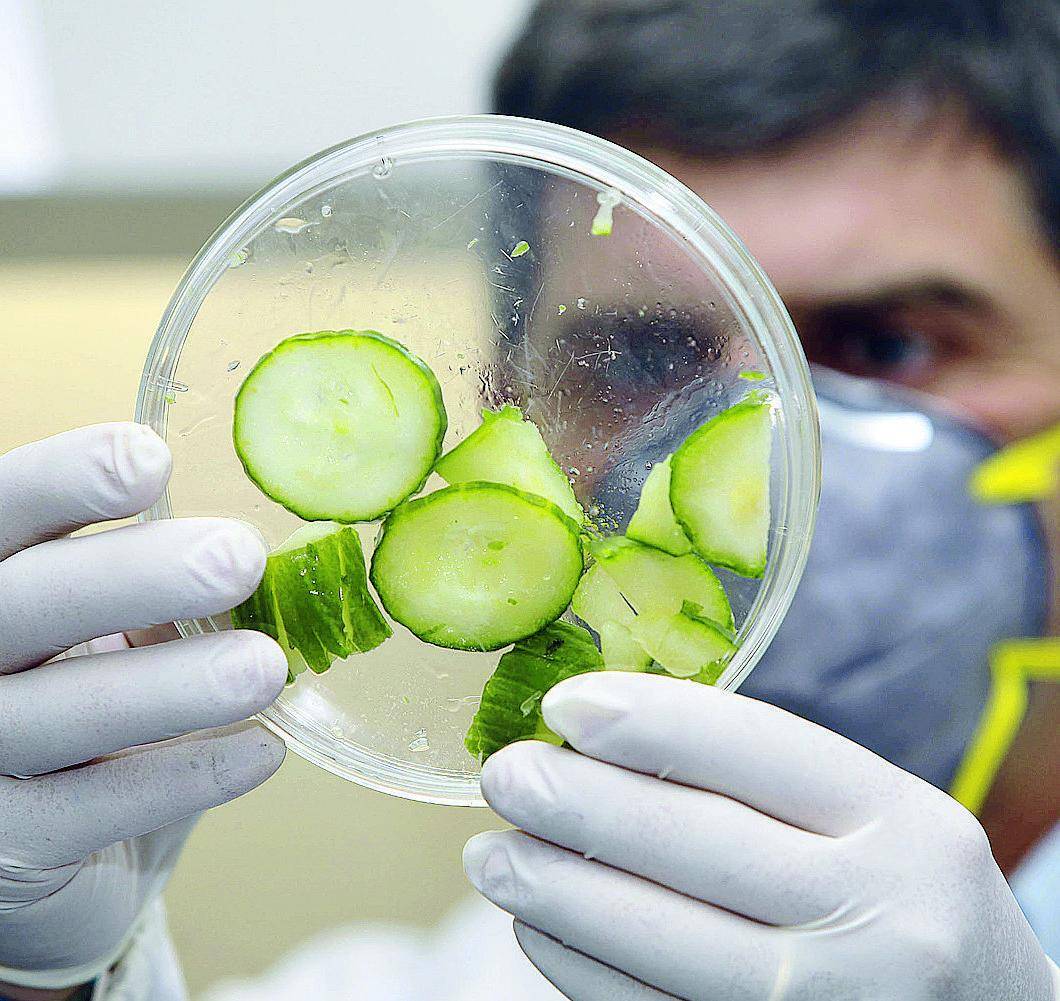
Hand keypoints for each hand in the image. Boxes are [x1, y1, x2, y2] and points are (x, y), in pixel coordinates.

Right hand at [0, 423, 286, 990]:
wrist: (55, 853)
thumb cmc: (90, 708)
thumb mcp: (106, 632)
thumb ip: (151, 589)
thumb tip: (259, 547)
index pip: (2, 510)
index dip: (64, 480)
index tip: (152, 460)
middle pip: (23, 603)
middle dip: (132, 576)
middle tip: (239, 559)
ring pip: (54, 712)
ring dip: (169, 687)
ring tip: (264, 668)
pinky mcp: (3, 847)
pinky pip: (91, 809)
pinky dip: (182, 777)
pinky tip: (261, 751)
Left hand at [465, 672, 1059, 999]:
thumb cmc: (905, 897)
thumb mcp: (875, 819)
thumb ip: (771, 783)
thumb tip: (606, 736)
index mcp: (901, 822)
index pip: (753, 749)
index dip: (647, 721)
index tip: (563, 705)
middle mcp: (875, 918)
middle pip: (693, 843)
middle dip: (578, 802)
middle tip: (506, 775)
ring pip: (660, 940)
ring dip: (557, 889)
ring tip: (491, 854)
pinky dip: (580, 968)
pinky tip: (538, 928)